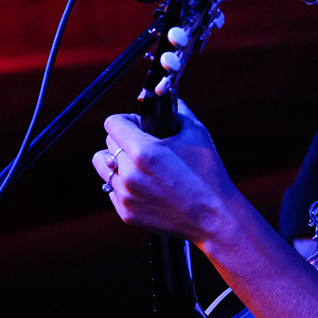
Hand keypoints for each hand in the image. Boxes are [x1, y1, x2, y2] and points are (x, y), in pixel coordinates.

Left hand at [92, 100, 238, 242]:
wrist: (214, 218)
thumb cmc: (209, 174)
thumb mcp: (197, 134)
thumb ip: (178, 111)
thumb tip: (168, 99)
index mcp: (143, 151)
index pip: (112, 123)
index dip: (127, 120)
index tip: (140, 125)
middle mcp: (129, 173)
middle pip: (107, 143)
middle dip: (124, 139)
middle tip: (146, 145)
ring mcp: (125, 195)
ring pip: (104, 166)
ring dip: (118, 161)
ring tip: (139, 165)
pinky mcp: (126, 213)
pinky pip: (112, 188)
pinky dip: (124, 183)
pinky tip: (147, 184)